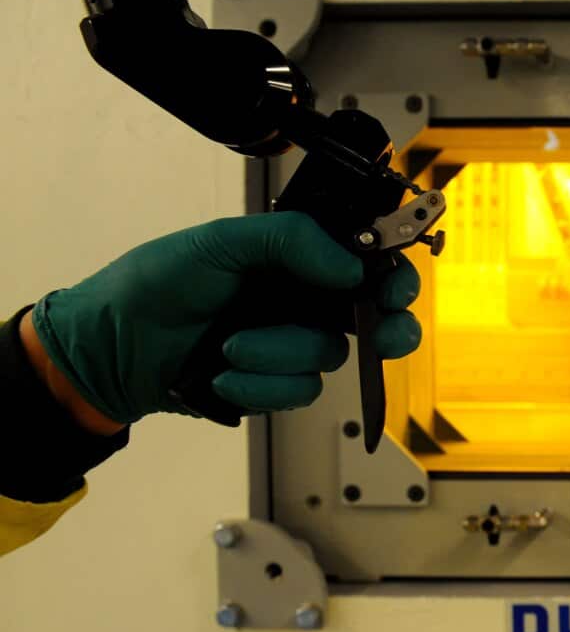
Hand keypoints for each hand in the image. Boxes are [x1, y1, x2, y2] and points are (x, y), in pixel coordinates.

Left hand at [27, 212, 420, 426]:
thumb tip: (351, 267)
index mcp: (298, 258)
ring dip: (280, 353)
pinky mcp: (275, 386)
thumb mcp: (222, 242)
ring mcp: (291, 345)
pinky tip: (222, 373)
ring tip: (230, 345)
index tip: (396, 289)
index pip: (365, 261)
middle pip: (375, 316)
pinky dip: (259, 384)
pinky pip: (297, 391)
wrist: (110, 347)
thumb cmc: (157, 283)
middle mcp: (304, 301)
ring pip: (328, 356)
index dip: (393, 275)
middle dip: (390, 328)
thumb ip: (290, 240)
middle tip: (385, 336)